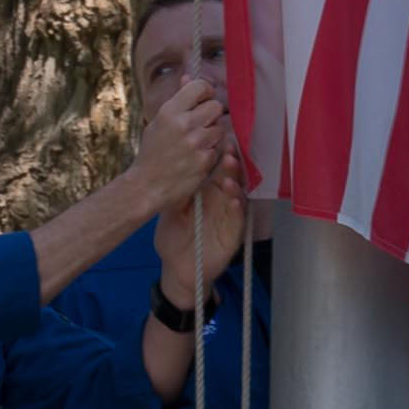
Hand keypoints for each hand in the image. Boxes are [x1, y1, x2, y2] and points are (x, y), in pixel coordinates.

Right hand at [119, 77, 236, 228]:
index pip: (199, 87)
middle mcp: (184, 124)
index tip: (204, 99)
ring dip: (213, 134)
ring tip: (197, 143)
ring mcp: (196, 143)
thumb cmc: (152, 153)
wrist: (147, 186)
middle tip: (202, 123)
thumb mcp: (158, 123)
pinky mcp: (205, 160)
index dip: (206, 91)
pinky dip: (211, 152)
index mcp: (170, 111)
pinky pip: (218, 148)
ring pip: (220, 128)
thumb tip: (188, 78)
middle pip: (216, 106)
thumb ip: (177, 102)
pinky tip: (197, 158)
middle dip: (211, 114)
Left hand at [151, 162, 249, 311]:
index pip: (215, 169)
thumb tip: (176, 165)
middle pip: (230, 177)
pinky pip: (238, 217)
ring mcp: (228, 216)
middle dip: (230, 162)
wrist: (178, 269)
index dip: (218, 155)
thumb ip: (176, 190)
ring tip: (230, 168)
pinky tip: (234, 198)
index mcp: (205, 192)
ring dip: (236, 180)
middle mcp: (220, 200)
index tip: (217, 140)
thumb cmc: (173, 238)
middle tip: (228, 148)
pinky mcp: (233, 233)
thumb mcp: (170, 210)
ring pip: (237, 194)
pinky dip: (237, 207)